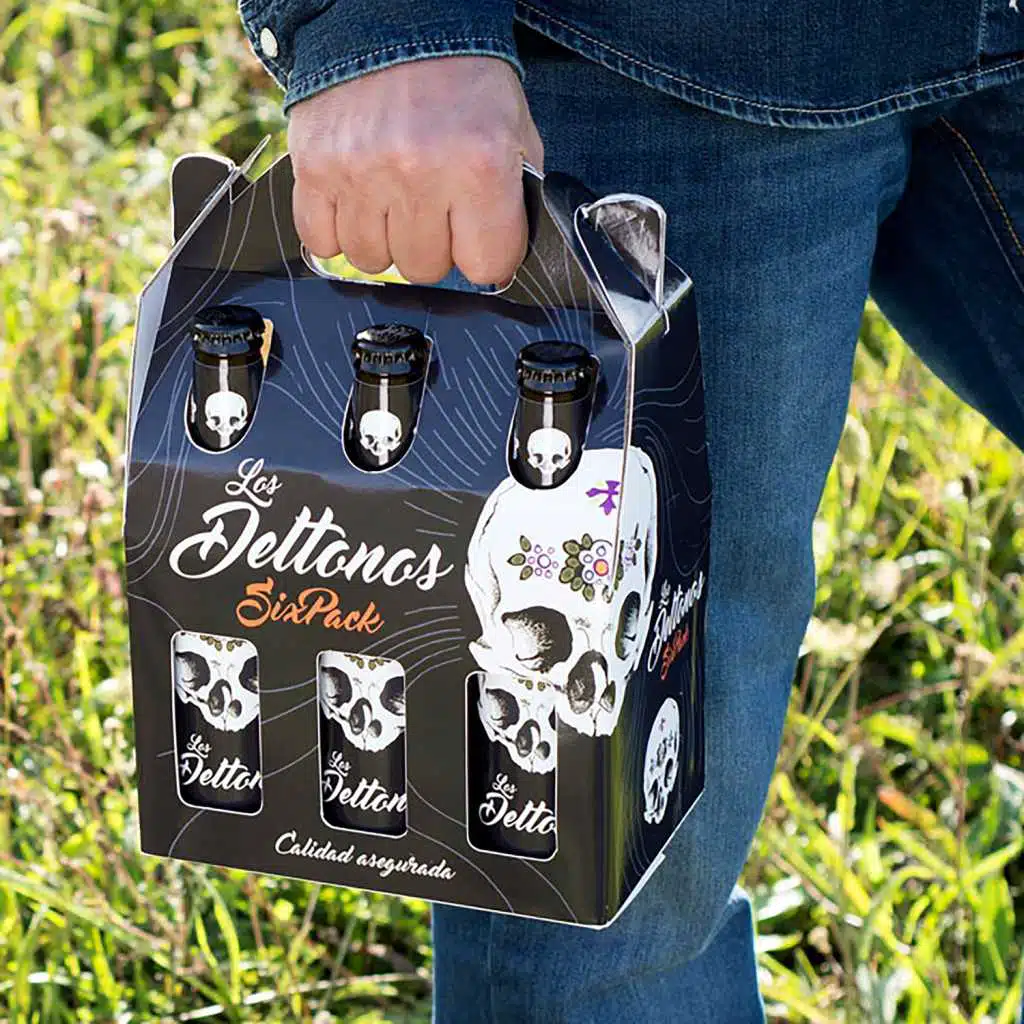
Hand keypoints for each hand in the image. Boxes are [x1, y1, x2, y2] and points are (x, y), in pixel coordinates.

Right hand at [288, 56, 543, 285]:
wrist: (394, 18)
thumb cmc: (462, 80)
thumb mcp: (515, 134)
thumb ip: (514, 205)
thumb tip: (500, 266)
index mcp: (479, 164)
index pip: (486, 266)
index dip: (485, 254)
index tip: (478, 235)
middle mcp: (417, 171)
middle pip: (424, 269)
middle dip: (433, 246)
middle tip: (434, 205)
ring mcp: (360, 171)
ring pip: (372, 261)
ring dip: (385, 239)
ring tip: (394, 196)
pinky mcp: (314, 167)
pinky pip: (322, 241)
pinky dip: (337, 230)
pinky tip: (357, 200)